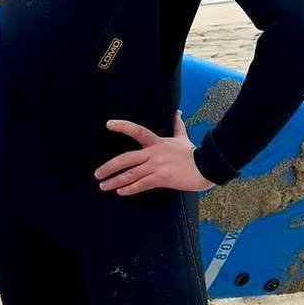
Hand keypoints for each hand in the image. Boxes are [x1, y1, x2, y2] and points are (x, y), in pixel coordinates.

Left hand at [95, 111, 217, 195]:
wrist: (206, 167)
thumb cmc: (192, 153)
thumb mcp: (182, 137)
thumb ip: (177, 125)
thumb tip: (177, 112)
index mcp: (157, 142)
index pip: (137, 130)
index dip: (123, 126)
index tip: (108, 124)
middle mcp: (154, 154)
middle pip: (126, 159)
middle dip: (109, 167)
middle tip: (97, 174)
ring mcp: (157, 167)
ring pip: (131, 174)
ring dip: (115, 181)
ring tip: (104, 186)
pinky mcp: (161, 179)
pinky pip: (142, 185)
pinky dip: (130, 189)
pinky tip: (120, 192)